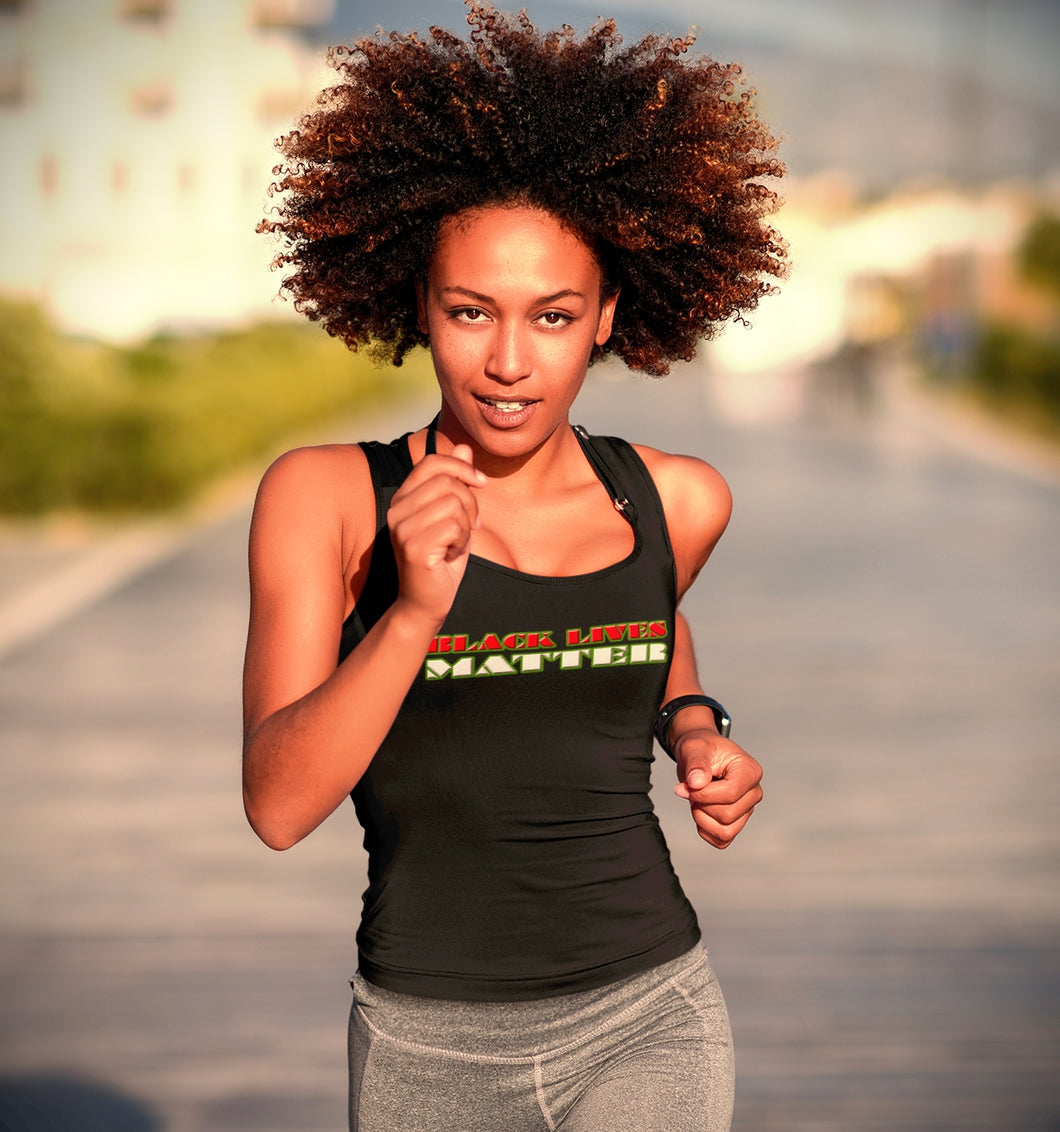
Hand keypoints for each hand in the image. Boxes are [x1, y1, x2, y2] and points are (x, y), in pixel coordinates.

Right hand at [387, 444, 485, 626]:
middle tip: (471, 526)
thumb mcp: (453, 516)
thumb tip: (464, 445)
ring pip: (453, 503)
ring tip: (455, 543)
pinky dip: (462, 541)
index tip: (481, 484)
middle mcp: (396, 510)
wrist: (426, 603)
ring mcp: (402, 529)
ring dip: (465, 525)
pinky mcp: (414, 547)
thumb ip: (455, 483)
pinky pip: (454, 526)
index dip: (462, 467)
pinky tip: (450, 555)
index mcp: (403, 499)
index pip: (432, 462)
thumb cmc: (441, 561)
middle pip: (447, 482)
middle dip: (470, 503)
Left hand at [672, 730, 762, 848]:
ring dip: (702, 819)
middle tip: (691, 790)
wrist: (699, 755)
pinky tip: (700, 811)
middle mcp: (753, 792)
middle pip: (727, 816)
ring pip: (725, 831)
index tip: (686, 785)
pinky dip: (705, 830)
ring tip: (697, 800)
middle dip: (701, 805)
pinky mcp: (737, 822)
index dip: (703, 795)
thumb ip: (696, 764)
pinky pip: (722, 840)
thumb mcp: (694, 748)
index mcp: (750, 771)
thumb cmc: (701, 748)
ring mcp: (746, 809)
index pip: (730, 794)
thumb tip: (697, 783)